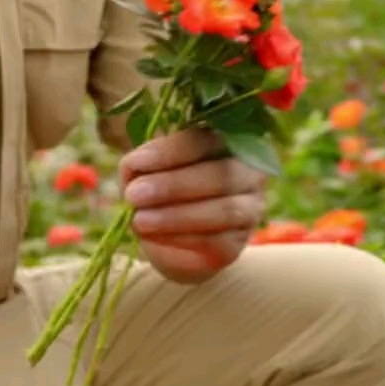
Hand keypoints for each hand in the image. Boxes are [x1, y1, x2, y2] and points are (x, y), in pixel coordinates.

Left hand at [121, 128, 267, 284]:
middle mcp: (248, 172)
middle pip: (221, 174)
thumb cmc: (161, 196)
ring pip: (224, 210)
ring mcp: (250, 209)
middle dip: (174, 185)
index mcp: (227, 143)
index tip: (137, 161)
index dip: (172, 151)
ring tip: (140, 220)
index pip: (205, 140)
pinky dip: (182, 239)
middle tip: (135, 194)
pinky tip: (154, 237)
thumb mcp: (146, 174)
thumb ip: (141, 166)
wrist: (173, 245)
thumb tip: (135, 167)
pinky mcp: (238, 244)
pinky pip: (217, 241)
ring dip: (177, 215)